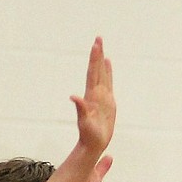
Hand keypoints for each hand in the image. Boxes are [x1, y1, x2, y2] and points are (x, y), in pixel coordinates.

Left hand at [70, 36, 115, 155]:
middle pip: (96, 70)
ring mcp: (101, 97)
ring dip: (102, 61)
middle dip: (97, 54)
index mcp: (91, 96)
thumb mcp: (84, 122)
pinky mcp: (107, 102)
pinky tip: (108, 66)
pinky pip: (108, 83)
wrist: (93, 143)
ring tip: (102, 48)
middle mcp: (95, 93)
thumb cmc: (89, 135)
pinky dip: (108, 73)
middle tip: (98, 38)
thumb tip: (73, 97)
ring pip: (102, 75)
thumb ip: (80, 109)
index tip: (96, 45)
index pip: (92, 73)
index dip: (94, 59)